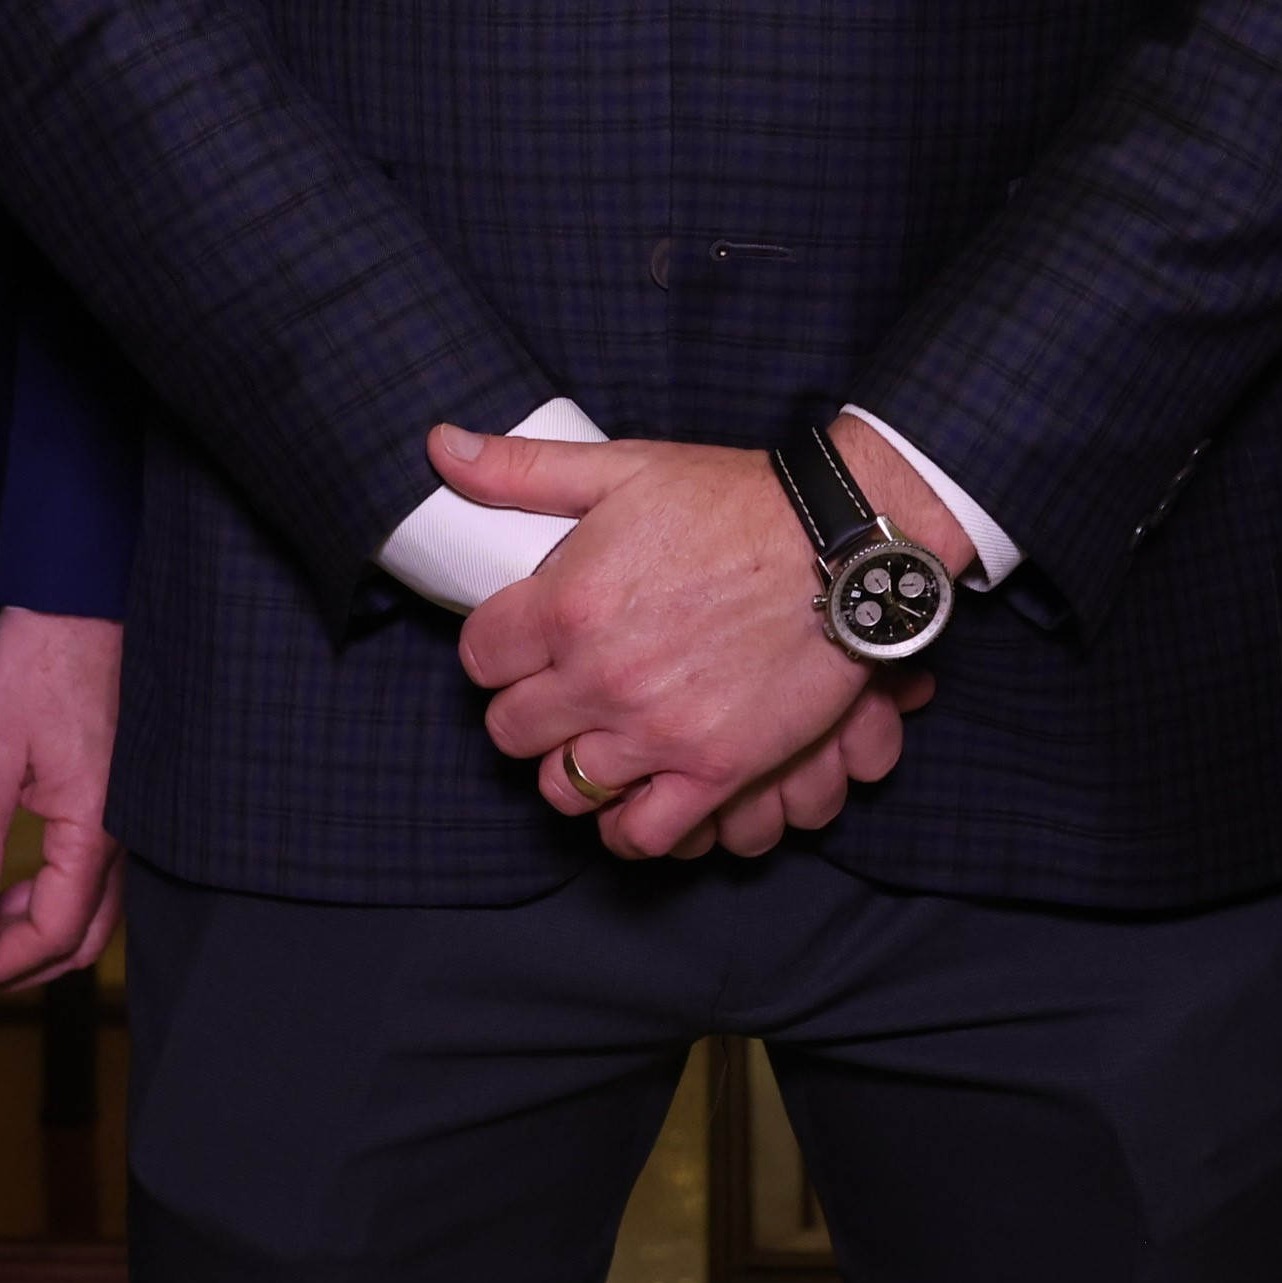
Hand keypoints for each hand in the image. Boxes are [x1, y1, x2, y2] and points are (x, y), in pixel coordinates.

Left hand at [0, 605, 126, 993]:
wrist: (82, 596)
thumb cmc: (37, 665)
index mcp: (94, 828)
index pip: (54, 932)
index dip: (3, 966)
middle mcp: (124, 831)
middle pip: (85, 934)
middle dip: (26, 964)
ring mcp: (130, 812)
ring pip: (96, 905)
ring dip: (40, 928)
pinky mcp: (123, 791)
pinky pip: (97, 869)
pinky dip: (57, 893)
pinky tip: (19, 876)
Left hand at [440, 420, 969, 858]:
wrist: (840, 544)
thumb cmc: (733, 500)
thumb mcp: (623, 467)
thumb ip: (524, 469)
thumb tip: (441, 447)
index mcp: (567, 603)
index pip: (478, 660)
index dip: (496, 650)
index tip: (523, 643)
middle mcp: (601, 677)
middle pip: (510, 731)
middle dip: (527, 709)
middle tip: (560, 689)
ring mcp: (657, 732)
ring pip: (564, 789)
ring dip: (570, 767)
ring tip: (596, 739)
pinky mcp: (716, 770)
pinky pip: (642, 835)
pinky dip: (629, 826)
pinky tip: (636, 794)